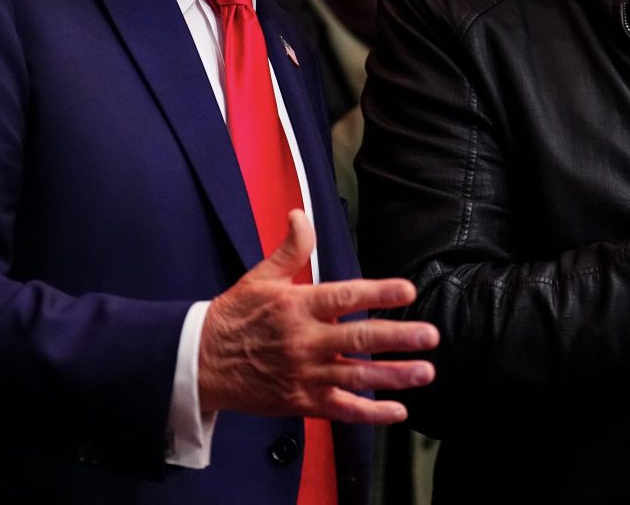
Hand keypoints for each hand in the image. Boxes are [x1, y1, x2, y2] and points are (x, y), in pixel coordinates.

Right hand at [195, 210, 438, 423]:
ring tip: (424, 372)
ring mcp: (304, 374)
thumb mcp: (259, 277)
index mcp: (296, 306)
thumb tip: (299, 215)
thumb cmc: (233, 317)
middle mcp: (303, 341)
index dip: (378, 293)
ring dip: (393, 376)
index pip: (344, 297)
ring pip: (356, 377)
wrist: (200, 363)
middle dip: (398, 337)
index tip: (406, 290)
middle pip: (358, 339)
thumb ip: (290, 249)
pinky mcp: (301, 401)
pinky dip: (370, 414)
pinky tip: (398, 411)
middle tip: (429, 336)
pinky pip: (341, 409)